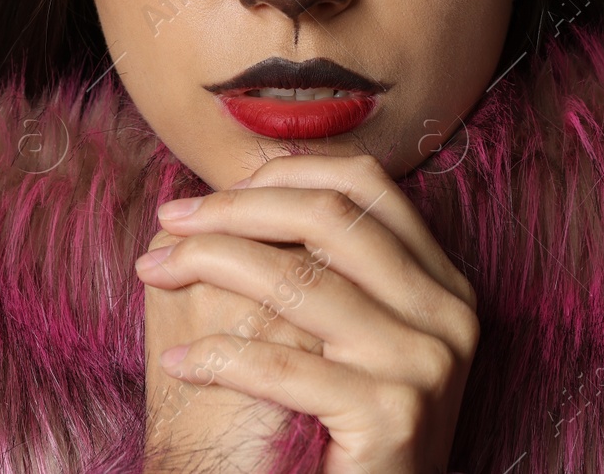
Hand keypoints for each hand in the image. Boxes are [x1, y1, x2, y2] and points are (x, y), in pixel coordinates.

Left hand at [136, 154, 479, 473]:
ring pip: (298, 278)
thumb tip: (226, 196)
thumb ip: (312, 265)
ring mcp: (425, 363)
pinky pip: (282, 366)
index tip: (210, 195)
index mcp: (440, 280)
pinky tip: (177, 360)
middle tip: (171, 219)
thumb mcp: (342, 335)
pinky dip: (217, 357)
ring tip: (156, 271)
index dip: (281, 174)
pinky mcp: (392, 415)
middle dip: (234, 209)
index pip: (364, 184)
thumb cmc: (336, 429)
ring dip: (209, 263)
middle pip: (329, 215)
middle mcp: (447, 312)